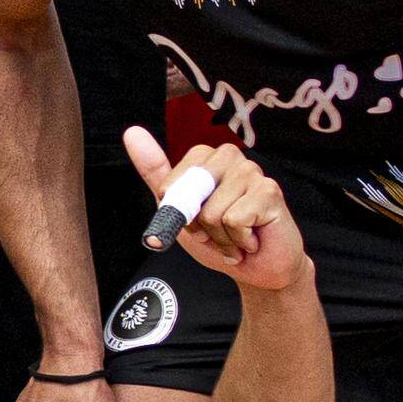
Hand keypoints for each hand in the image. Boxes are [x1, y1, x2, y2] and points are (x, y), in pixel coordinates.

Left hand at [119, 124, 304, 301]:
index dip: (179, 215)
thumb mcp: (178, 209)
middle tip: (217, 231)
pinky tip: (252, 239)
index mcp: (203, 157)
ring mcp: (251, 170)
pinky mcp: (269, 190)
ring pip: (212, 213)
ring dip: (221, 238)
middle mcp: (228, 155)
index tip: (198, 222)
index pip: (168, 188)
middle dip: (199, 226)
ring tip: (237, 236)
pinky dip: (239, 241)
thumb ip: (155, 173)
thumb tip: (132, 133)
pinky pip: (234, 221)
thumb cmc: (220, 237)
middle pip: (188, 197)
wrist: (257, 269)